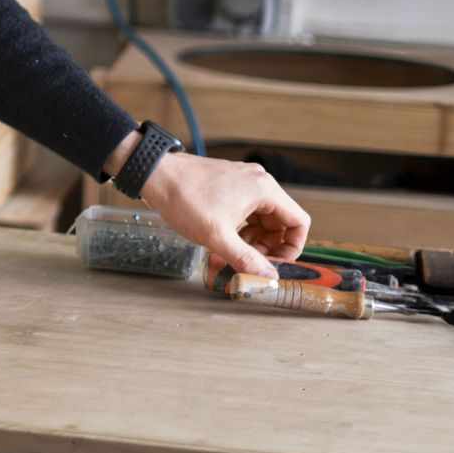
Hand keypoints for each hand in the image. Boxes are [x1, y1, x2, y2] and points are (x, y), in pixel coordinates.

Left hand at [137, 153, 310, 278]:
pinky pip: (247, 209)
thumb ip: (247, 260)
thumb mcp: (218, 237)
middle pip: (281, 220)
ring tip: (236, 253)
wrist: (154, 174)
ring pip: (263, 216)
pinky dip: (243, 226)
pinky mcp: (228, 182)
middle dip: (270, 245)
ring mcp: (242, 180)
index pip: (299, 222)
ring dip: (255, 238)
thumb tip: (269, 278)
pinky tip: (227, 239)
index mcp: (264, 189)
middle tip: (252, 262)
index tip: (275, 264)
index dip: (292, 248)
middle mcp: (257, 181)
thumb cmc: (185, 199)